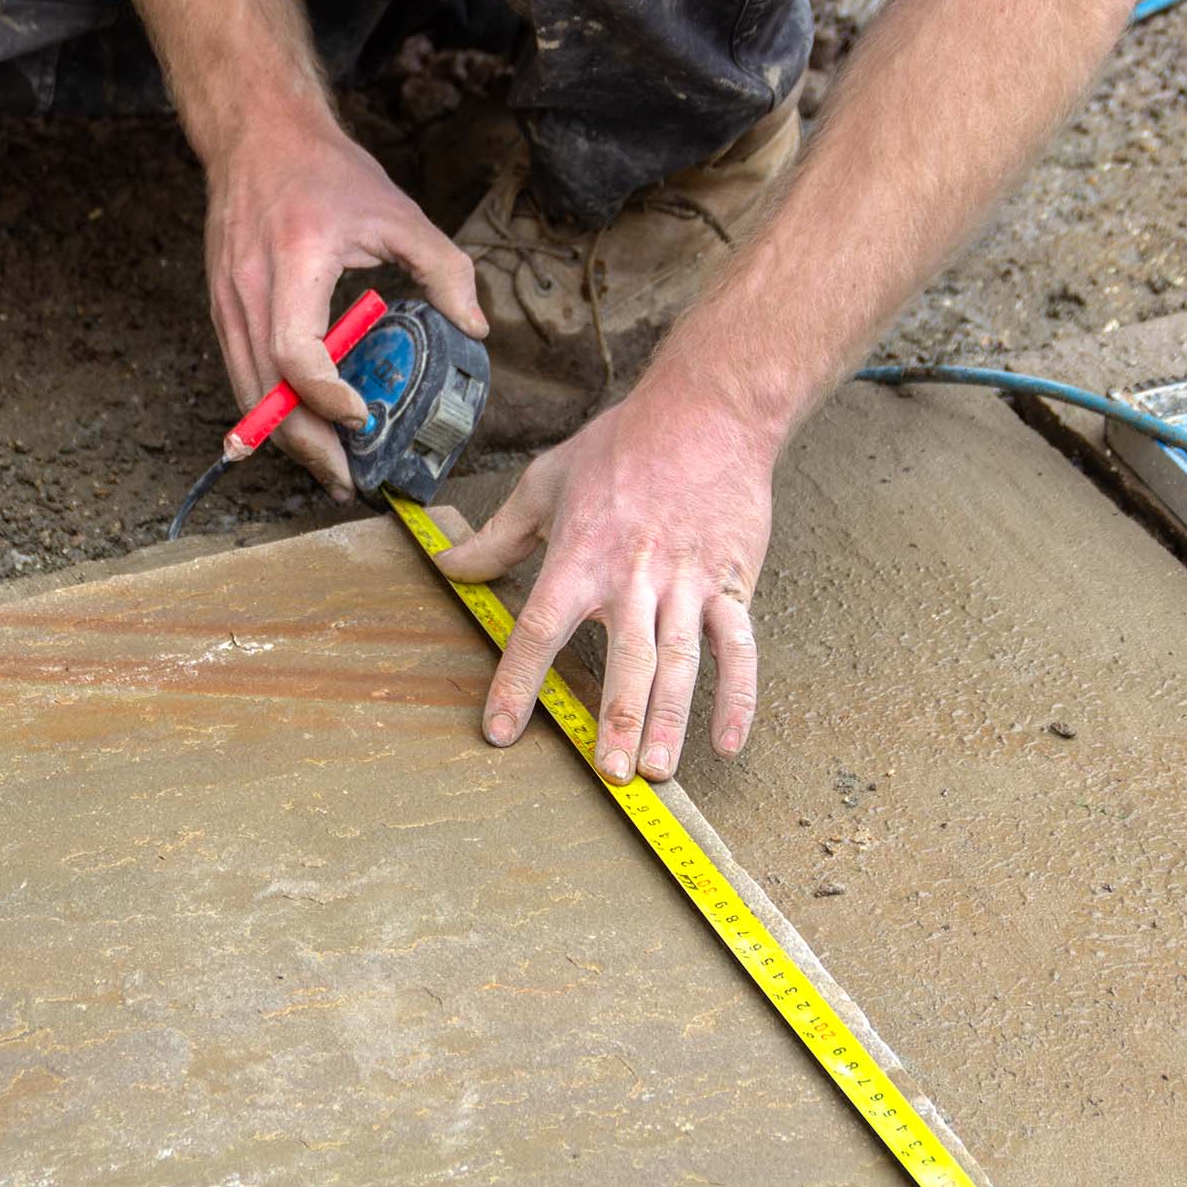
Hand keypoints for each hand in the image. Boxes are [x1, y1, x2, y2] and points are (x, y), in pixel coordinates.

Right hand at [204, 116, 487, 497]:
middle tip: (349, 479)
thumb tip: (475, 328)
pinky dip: (269, 414)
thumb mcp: (398, 213)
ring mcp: (227, 303)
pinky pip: (241, 377)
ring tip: (330, 471)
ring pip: (247, 394)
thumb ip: (444, 269)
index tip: (360, 416)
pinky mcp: (222, 311)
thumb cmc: (325, 172)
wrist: (258, 136)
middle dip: (307, 444)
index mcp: (294, 262)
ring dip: (286, 441)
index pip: (293, 350)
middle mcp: (249, 290)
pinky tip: (301, 435)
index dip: (324, 394)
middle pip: (265, 391)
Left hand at [435, 388, 776, 782]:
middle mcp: (635, 575)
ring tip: (655, 770)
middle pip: (624, 657)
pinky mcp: (732, 582)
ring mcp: (687, 581)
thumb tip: (447, 566)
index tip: (500, 730)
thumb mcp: (546, 481)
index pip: (541, 627)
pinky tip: (727, 742)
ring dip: (670, 718)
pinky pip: (738, 647)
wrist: (708, 413)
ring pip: (680, 660)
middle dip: (616, 717)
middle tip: (608, 772)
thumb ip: (498, 536)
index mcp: (581, 554)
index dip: (518, 681)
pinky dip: (738, 696)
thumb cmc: (623, 447)